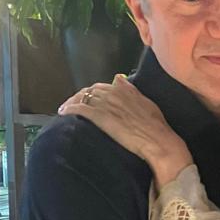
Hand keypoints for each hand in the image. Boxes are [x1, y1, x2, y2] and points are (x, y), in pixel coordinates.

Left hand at [59, 77, 192, 187]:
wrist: (157, 140)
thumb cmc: (156, 126)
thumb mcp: (146, 103)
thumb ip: (131, 91)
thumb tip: (119, 79)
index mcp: (125, 89)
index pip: (102, 86)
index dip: (92, 92)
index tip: (88, 98)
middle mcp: (114, 93)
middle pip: (90, 91)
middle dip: (80, 96)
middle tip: (73, 104)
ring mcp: (106, 104)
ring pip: (82, 97)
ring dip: (71, 102)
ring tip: (65, 109)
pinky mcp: (100, 116)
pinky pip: (79, 109)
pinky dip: (69, 109)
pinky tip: (62, 113)